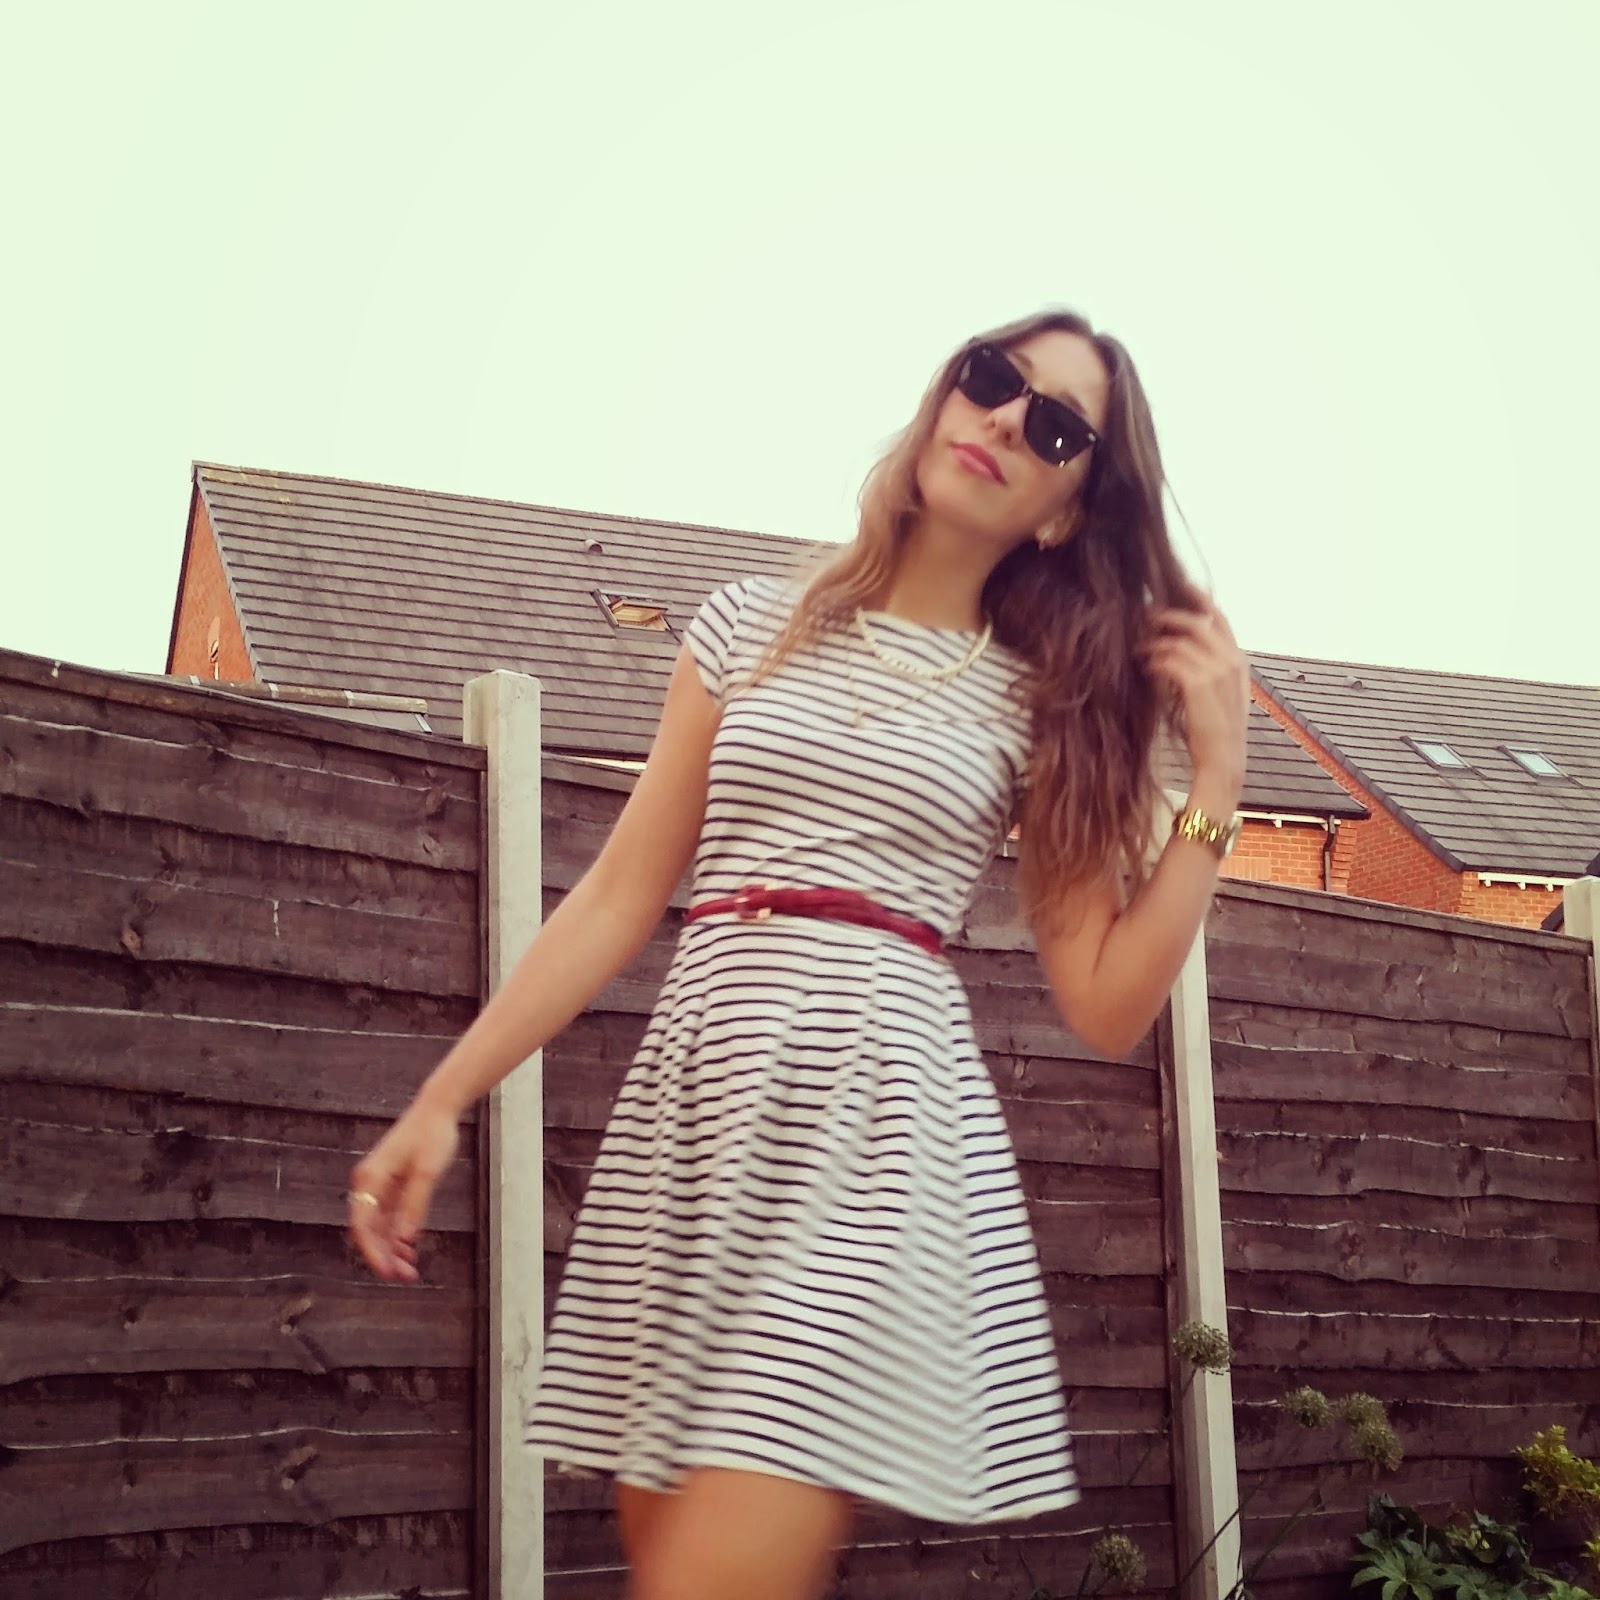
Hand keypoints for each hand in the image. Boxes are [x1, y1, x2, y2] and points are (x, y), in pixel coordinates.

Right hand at [347, 1096, 459, 1282]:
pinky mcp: (391, 1186)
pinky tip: (410, 1251)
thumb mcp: (428, 1171)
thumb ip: (415, 1205)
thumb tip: (404, 1239)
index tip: (387, 1272)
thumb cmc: (432, 1135)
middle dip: (384, 1256)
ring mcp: (379, 1185)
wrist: (438, 1109)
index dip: (372, 1252)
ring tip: (410, 1271)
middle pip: (369, 1230)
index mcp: (370, 1178)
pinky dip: (398, 1235)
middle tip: (405, 1277)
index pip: (363, 1225)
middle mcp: (368, 1183)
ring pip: (379, 1227)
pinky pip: (389, 1218)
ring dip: (392, 1250)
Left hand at [1136, 595, 1249, 798]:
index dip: (1201, 600)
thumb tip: (1184, 650)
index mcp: (1239, 661)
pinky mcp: (1198, 684)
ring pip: (1180, 641)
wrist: (1223, 759)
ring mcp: (1217, 671)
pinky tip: (1147, 666)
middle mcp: (1232, 661)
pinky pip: (1170, 659)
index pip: (1221, 619)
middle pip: (1198, 622)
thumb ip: (1212, 669)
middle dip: (1170, 616)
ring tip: (1141, 648)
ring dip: (1156, 642)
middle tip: (1146, 616)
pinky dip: (1155, 660)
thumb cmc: (1217, 730)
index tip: (1184, 586)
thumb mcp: (1223, 694)